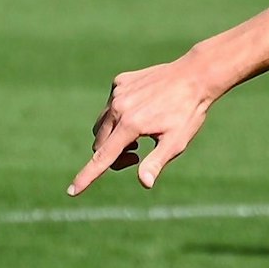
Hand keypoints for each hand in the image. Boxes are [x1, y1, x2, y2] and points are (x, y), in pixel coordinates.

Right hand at [67, 56, 224, 194]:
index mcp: (130, 125)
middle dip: (113, 156)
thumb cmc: (189, 112)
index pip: (103, 157)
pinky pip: (110, 106)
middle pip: (100, 144)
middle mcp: (118, 107)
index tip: (72, 191)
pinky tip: (142, 112)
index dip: (87, 176)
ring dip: (113, 137)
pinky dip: (118, 116)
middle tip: (137, 155)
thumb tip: (145, 183)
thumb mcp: (177, 142)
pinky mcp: (120, 82)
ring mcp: (117, 92)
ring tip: (140, 137)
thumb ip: (156, 162)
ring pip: (102, 125)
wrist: (196, 76)